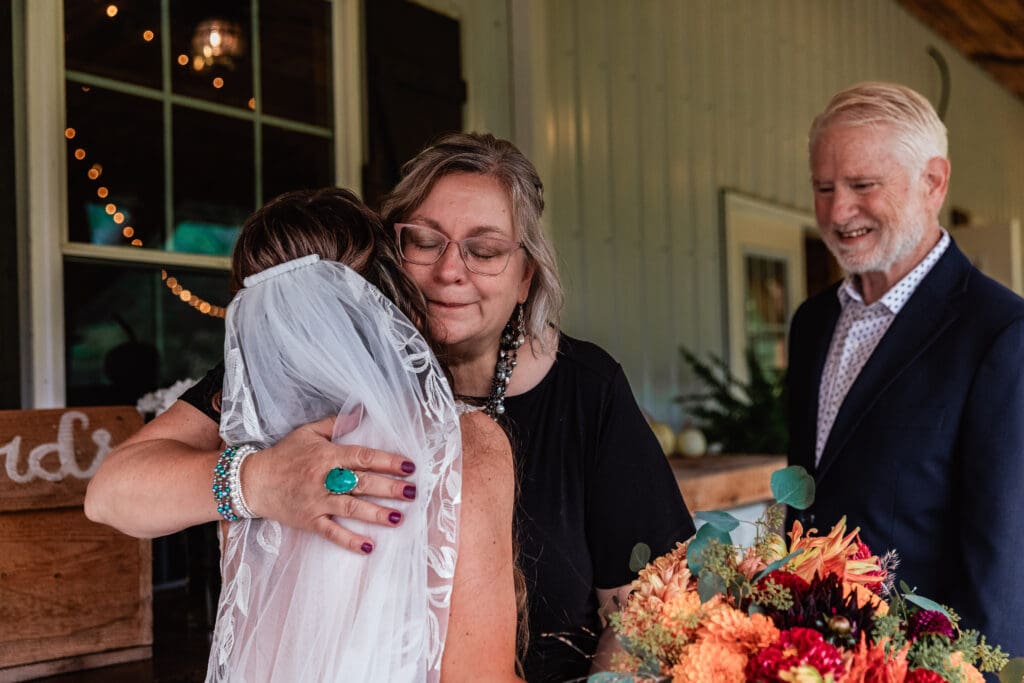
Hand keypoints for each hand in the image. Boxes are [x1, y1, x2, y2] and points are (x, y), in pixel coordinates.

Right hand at [241, 415, 416, 553]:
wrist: (253, 481)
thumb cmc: (283, 455)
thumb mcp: (307, 433)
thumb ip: (335, 423)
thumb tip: (361, 412)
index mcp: (327, 455)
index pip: (363, 457)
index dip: (387, 461)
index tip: (408, 466)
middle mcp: (324, 478)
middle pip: (362, 483)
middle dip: (389, 488)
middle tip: (412, 492)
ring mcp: (316, 501)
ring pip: (351, 507)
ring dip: (376, 514)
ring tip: (399, 517)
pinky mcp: (309, 520)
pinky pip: (331, 532)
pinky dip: (349, 540)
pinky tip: (369, 546)